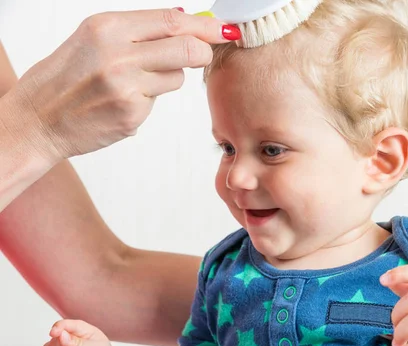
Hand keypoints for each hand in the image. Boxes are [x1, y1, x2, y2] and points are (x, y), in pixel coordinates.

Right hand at [11, 8, 236, 159]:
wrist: (37, 119)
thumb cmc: (64, 77)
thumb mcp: (91, 37)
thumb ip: (137, 29)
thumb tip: (181, 17)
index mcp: (107, 27)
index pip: (172, 21)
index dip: (205, 26)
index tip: (223, 28)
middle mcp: (118, 54)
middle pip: (188, 48)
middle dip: (204, 51)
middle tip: (204, 54)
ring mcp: (126, 87)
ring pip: (177, 77)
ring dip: (168, 78)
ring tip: (134, 82)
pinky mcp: (132, 115)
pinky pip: (158, 101)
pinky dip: (148, 99)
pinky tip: (122, 101)